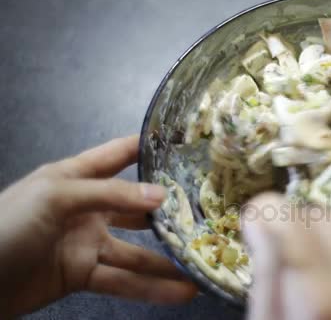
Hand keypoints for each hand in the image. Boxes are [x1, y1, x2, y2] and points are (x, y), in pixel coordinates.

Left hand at [0, 135, 196, 316]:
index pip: (119, 154)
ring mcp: (86, 242)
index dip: (150, 147)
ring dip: (166, 260)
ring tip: (201, 264)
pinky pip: (123, 280)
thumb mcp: (55, 196)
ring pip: (136, 251)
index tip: (186, 143)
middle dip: (168, 210)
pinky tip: (180, 292)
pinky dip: (151, 288)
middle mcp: (87, 207)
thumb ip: (109, 194)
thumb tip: (161, 195)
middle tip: (205, 214)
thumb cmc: (7, 223)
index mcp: (76, 176)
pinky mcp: (83, 274)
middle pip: (136, 206)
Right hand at [242, 192, 330, 319]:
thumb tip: (259, 220)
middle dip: (293, 220)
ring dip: (316, 240)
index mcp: (320, 298)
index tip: (252, 214)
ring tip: (297, 265)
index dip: (267, 208)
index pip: (293, 222)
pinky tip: (324, 286)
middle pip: (325, 219)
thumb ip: (267, 276)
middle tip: (273, 241)